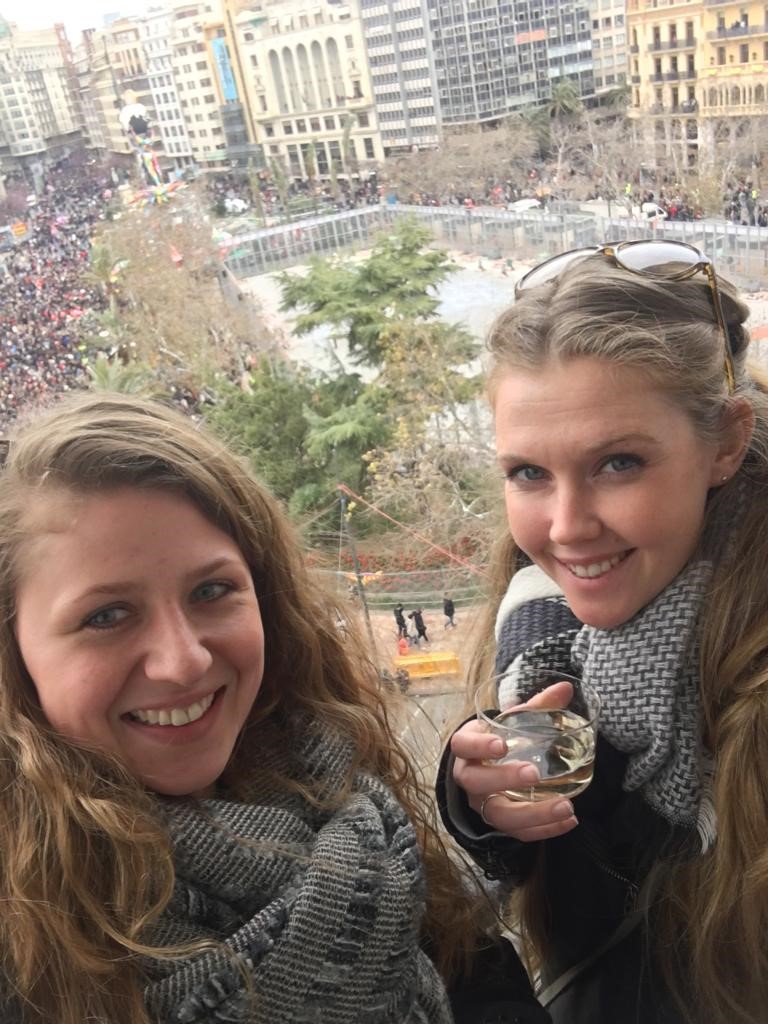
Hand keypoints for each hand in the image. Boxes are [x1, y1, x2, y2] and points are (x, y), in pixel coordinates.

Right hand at [451, 682, 578, 841]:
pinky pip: (518, 833)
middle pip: (477, 783)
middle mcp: (470, 778)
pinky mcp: (500, 822)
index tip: (500, 744)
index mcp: (468, 747)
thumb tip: (565, 688)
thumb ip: (538, 706)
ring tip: (566, 806)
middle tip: (534, 774)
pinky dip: (545, 830)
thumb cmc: (501, 739)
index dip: (478, 746)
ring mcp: (483, 803)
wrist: (488, 768)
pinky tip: (569, 820)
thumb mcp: (513, 721)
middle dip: (504, 779)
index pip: (463, 745)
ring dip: (533, 814)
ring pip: (499, 815)